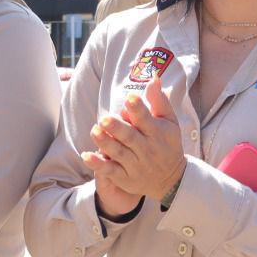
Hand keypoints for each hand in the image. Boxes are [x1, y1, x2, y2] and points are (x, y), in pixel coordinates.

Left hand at [84, 75, 186, 209]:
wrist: (171, 179)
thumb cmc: (167, 143)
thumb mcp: (169, 122)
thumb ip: (159, 101)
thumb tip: (153, 77)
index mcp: (157, 133)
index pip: (146, 120)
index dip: (138, 109)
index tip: (129, 98)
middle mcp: (147, 149)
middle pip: (130, 137)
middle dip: (117, 128)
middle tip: (105, 119)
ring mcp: (135, 164)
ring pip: (118, 153)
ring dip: (105, 143)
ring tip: (94, 131)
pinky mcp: (124, 177)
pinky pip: (110, 171)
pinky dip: (98, 164)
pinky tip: (86, 156)